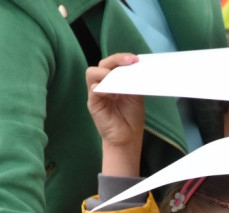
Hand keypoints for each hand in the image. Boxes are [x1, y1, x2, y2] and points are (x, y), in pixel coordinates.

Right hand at [87, 53, 144, 176]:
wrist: (127, 137)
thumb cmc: (132, 117)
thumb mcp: (136, 95)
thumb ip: (132, 81)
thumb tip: (134, 66)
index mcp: (115, 80)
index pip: (114, 63)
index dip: (122, 58)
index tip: (135, 59)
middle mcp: (104, 83)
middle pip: (103, 64)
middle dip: (116, 60)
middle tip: (130, 61)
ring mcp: (96, 92)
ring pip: (92, 72)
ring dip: (107, 72)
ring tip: (119, 78)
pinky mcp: (92, 102)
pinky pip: (93, 89)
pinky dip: (103, 88)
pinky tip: (114, 93)